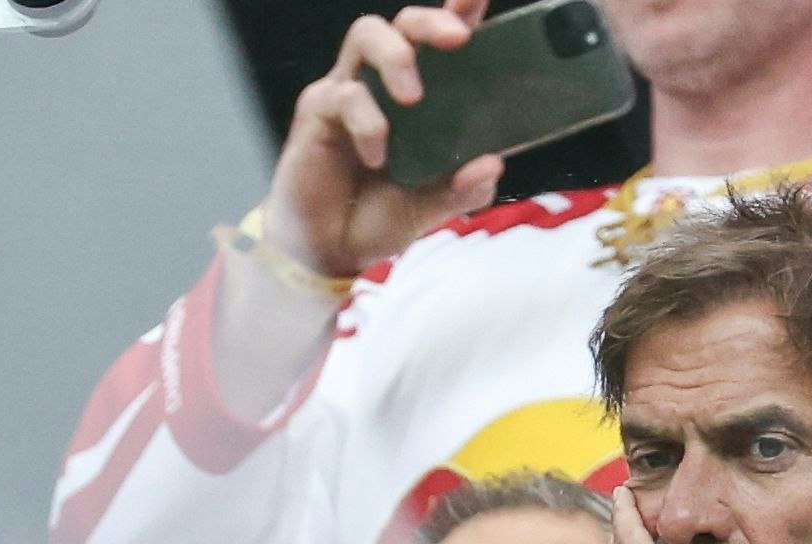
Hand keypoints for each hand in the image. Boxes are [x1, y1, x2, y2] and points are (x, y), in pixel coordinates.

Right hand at [260, 0, 505, 281]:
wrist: (330, 252)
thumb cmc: (378, 216)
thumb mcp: (433, 207)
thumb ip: (464, 188)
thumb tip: (493, 163)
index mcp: (418, 95)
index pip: (438, 40)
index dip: (459, 10)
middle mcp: (381, 82)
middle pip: (402, 22)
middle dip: (430, 21)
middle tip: (458, 40)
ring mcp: (347, 91)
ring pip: (366, 34)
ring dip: (396, 56)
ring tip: (414, 98)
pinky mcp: (318, 111)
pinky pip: (344, 95)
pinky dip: (368, 122)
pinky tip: (377, 157)